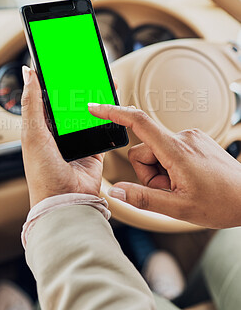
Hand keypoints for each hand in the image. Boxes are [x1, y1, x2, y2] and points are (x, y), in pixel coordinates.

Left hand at [21, 66, 102, 206]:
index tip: (60, 62)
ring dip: (93, 97)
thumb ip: (31, 103)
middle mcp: (58, 133)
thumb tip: (27, 73)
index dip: (52, 80)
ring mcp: (77, 140)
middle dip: (76, 86)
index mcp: (40, 127)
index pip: (46, 96)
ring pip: (86, 112)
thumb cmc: (43, 173)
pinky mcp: (94, 148)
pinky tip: (111, 101)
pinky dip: (107, 114)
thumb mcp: (32, 133)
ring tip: (99, 78)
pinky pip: (102, 126)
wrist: (66, 201)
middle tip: (84, 66)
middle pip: (68, 103)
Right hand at [88, 103, 240, 228]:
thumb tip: (116, 191)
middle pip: (143, 150)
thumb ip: (143, 199)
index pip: (138, 122)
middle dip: (149, 173)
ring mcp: (190, 137)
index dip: (113, 113)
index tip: (96, 108)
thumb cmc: (220, 203)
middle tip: (169, 190)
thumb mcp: (178, 208)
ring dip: (160, 171)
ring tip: (180, 185)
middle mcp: (182, 136)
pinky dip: (170, 165)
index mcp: (176, 150)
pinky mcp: (194, 140)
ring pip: (156, 152)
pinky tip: (187, 178)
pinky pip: (169, 150)